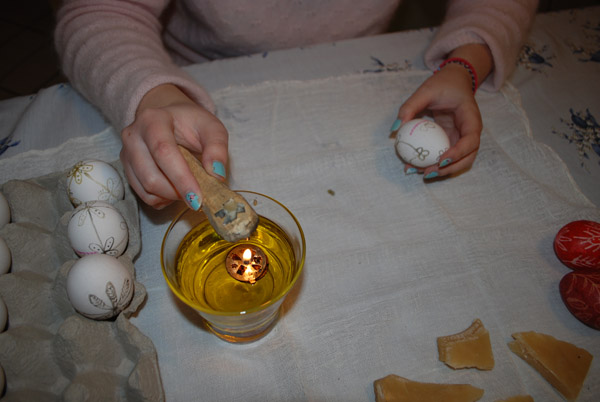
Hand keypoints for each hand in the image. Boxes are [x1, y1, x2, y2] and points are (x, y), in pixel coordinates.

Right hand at [120, 84, 227, 208]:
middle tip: (198, 194)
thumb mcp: (212, 127)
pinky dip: (162, 199)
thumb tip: (216, 174)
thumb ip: (217, 147)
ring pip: (146, 189)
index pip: (163, 152)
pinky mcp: (127, 170)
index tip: (197, 198)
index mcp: (152, 120)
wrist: (170, 118)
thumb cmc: (191, 123)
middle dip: (177, 192)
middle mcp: (133, 137)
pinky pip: (143, 195)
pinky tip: (175, 189)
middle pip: (151, 177)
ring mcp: (126, 154)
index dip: (181, 178)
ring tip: (187, 188)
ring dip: (171, 197)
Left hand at [395, 44, 492, 179]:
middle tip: (427, 172)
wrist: (453, 81)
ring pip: (457, 162)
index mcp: (471, 119)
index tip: (441, 160)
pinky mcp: (452, 142)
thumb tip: (395, 128)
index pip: (471, 141)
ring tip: (419, 173)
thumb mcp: (425, 91)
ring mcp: (462, 139)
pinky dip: (433, 164)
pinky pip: (445, 157)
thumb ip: (410, 107)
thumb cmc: (443, 84)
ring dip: (441, 171)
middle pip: (467, 157)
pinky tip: (415, 167)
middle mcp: (470, 133)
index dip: (458, 153)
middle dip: (449, 169)